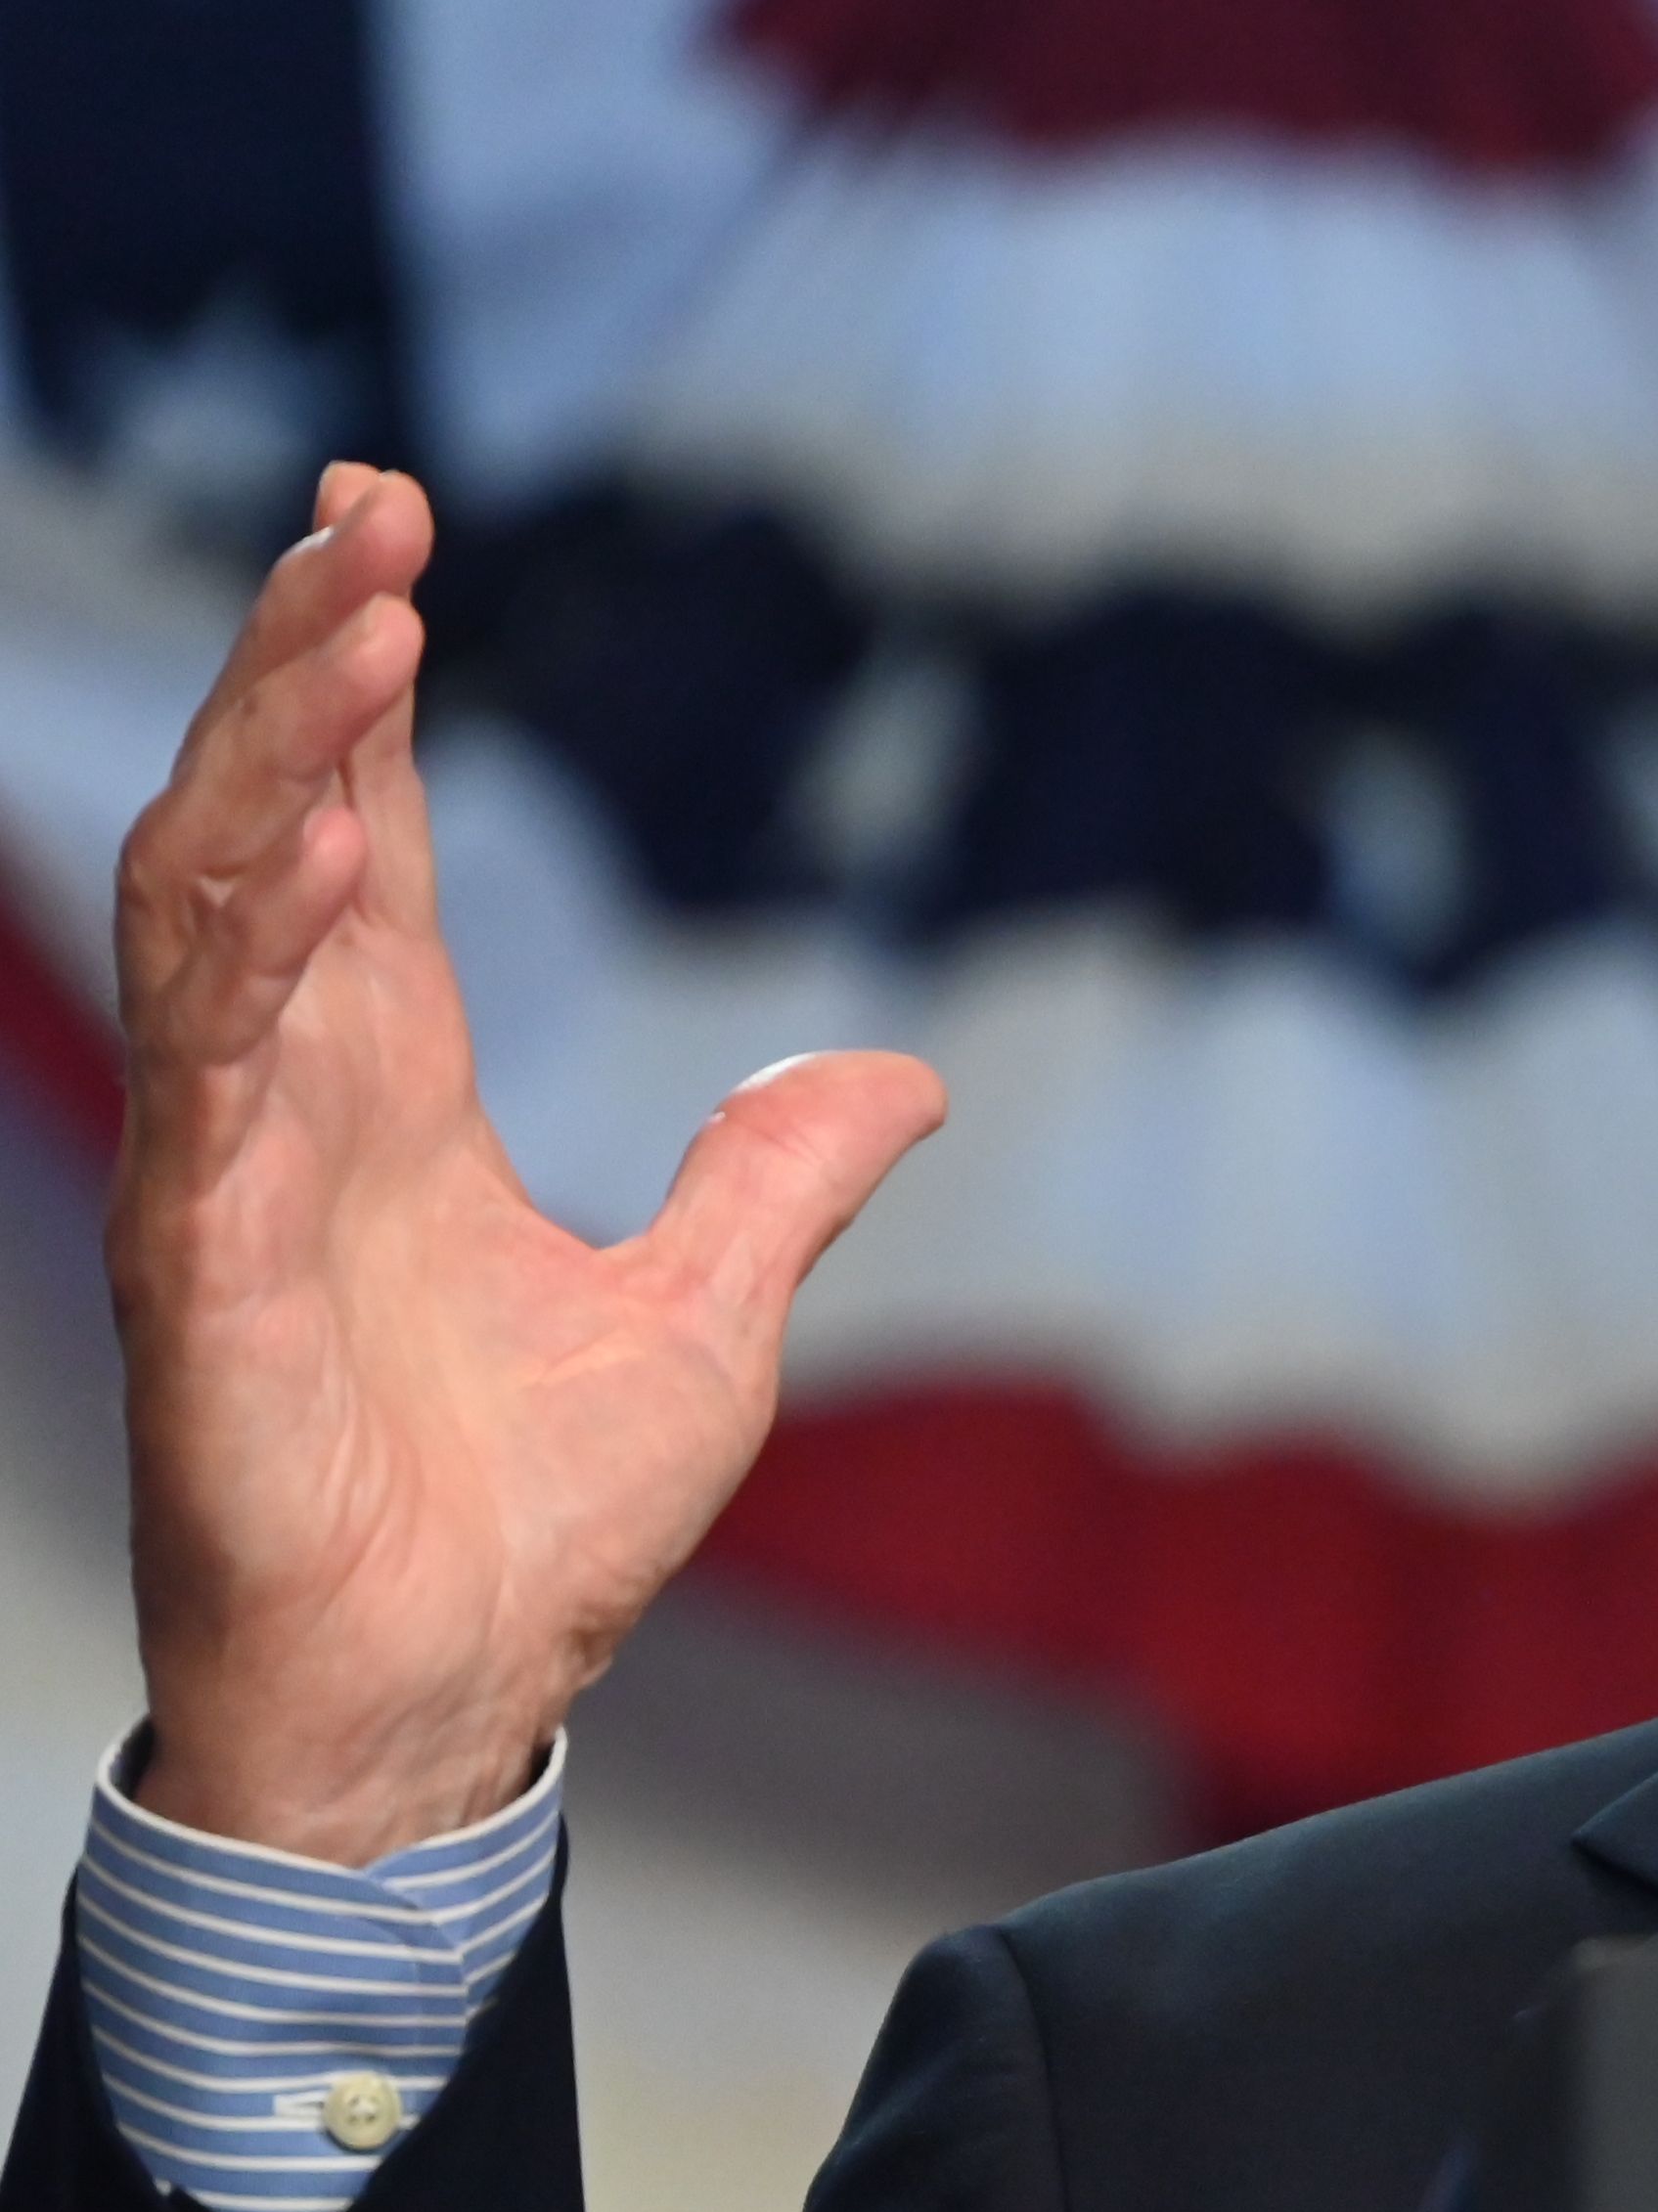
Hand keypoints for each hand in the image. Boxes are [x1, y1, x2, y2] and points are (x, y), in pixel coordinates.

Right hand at [110, 465, 944, 1861]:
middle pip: (270, 831)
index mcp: (391, 1099)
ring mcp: (228, 1183)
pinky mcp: (201, 1279)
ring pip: (210, 914)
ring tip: (344, 615)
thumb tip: (901, 1077)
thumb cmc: (537, 1528)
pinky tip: (302, 855)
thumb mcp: (713, 1317)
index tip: (393, 535)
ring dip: (272, 760)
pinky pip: (207, 1087)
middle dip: (304, 667)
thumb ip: (780, 1178)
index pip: (360, 846)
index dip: (362, 696)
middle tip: (361, 508)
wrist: (453, 1703)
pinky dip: (251, 961)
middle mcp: (292, 1109)